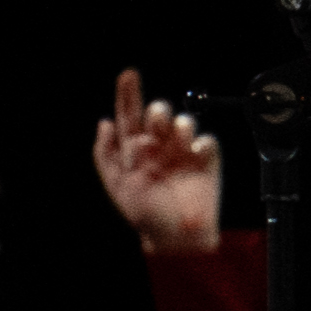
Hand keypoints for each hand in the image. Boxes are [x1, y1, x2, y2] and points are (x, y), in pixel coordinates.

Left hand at [94, 67, 222, 249]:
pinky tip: (197, 152)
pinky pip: (207, 142)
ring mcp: (183, 153)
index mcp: (135, 149)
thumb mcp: (116, 182)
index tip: (128, 74)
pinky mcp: (206, 162)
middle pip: (158, 115)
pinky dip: (202, 143)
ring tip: (176, 138)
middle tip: (157, 119)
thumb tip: (104, 123)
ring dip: (179, 125)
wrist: (174, 235)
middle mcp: (159, 146)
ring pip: (183, 123)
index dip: (128, 94)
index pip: (130, 116)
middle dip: (157, 112)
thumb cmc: (143, 211)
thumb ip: (106, 152)